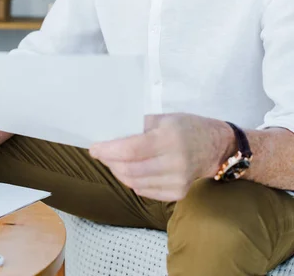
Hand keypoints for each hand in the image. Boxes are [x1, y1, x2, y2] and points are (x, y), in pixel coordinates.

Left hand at [89, 113, 234, 201]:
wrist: (216, 147)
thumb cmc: (187, 127)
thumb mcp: (165, 118)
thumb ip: (140, 126)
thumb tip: (112, 133)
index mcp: (169, 138)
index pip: (131, 150)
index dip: (109, 151)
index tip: (94, 148)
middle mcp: (175, 162)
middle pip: (130, 169)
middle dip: (110, 162)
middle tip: (102, 153)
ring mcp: (178, 181)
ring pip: (135, 183)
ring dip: (119, 172)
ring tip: (114, 161)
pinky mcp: (178, 193)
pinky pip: (146, 191)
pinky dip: (133, 182)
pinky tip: (130, 171)